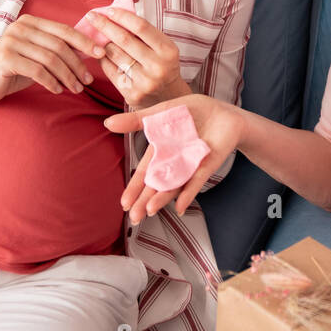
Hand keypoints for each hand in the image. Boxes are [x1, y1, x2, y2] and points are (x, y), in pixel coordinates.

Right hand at [0, 13, 104, 104]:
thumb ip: (58, 49)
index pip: (64, 29)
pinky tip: (58, 90)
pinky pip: (37, 71)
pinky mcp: (5, 58)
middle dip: (78, 64)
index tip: (101, 54)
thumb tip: (90, 49)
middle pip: (59, 45)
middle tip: (88, 80)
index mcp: (30, 22)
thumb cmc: (13, 69)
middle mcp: (20, 27)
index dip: (85, 41)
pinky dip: (51, 82)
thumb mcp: (37, 55)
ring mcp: (11, 41)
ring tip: (76, 88)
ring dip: (68, 76)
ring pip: (51, 59)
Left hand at [87, 7, 187, 107]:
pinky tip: (100, 53)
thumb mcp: (163, 48)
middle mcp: (158, 66)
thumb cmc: (162, 65)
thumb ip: (144, 34)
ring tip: (97, 36)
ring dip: (103, 43)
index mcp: (168, 51)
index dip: (123, 16)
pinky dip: (103, 59)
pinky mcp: (132, 94)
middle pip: (124, 39)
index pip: (141, 27)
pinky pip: (110, 70)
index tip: (109, 10)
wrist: (169, 97)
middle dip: (105, 25)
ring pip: (114, 54)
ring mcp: (144, 81)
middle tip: (91, 16)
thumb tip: (116, 15)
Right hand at [104, 93, 244, 223]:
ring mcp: (190, 164)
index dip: (134, 187)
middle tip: (133, 217)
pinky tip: (180, 206)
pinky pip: (197, 179)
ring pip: (174, 184)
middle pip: (157, 183)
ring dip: (162, 198)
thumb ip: (136, 120)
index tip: (123, 203)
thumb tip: (106, 124)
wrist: (224, 112)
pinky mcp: (207, 164)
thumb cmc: (191, 113)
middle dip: (144, 200)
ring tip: (149, 211)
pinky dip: (188, 192)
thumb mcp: (160, 112)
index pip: (145, 172)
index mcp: (161, 151)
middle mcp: (174, 162)